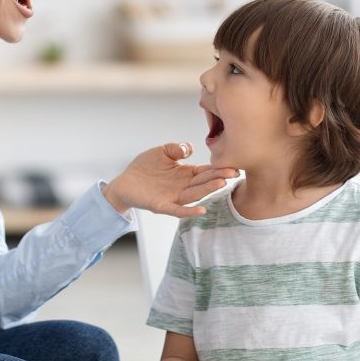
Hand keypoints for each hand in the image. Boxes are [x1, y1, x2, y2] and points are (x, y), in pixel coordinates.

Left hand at [103, 142, 238, 216]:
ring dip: (207, 190)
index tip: (233, 164)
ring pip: (194, 194)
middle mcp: (183, 186)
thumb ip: (176, 149)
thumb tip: (189, 149)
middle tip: (234, 172)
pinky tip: (201, 210)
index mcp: (185, 173)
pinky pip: (178, 210)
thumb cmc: (145, 167)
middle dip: (218, 177)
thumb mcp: (162, 152)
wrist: (125, 182)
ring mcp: (174, 197)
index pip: (205, 171)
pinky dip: (189, 212)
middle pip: (203, 182)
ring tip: (221, 183)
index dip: (218, 168)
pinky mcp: (162, 205)